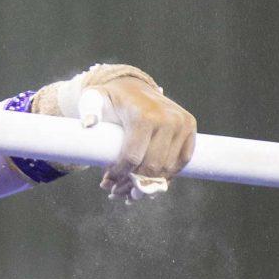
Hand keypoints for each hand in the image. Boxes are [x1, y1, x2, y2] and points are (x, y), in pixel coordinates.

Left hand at [43, 63, 196, 200]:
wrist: (133, 86)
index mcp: (143, 115)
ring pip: (167, 168)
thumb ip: (88, 109)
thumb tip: (88, 124)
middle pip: (151, 166)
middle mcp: (166, 119)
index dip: (119, 175)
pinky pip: (182, 160)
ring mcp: (181, 123)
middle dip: (132, 184)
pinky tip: (152, 183)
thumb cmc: (111, 98)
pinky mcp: (190, 127)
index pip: (133, 157)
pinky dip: (168, 175)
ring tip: (131, 192)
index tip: (107, 183)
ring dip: (150, 185)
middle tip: (117, 192)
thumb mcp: (94, 99)